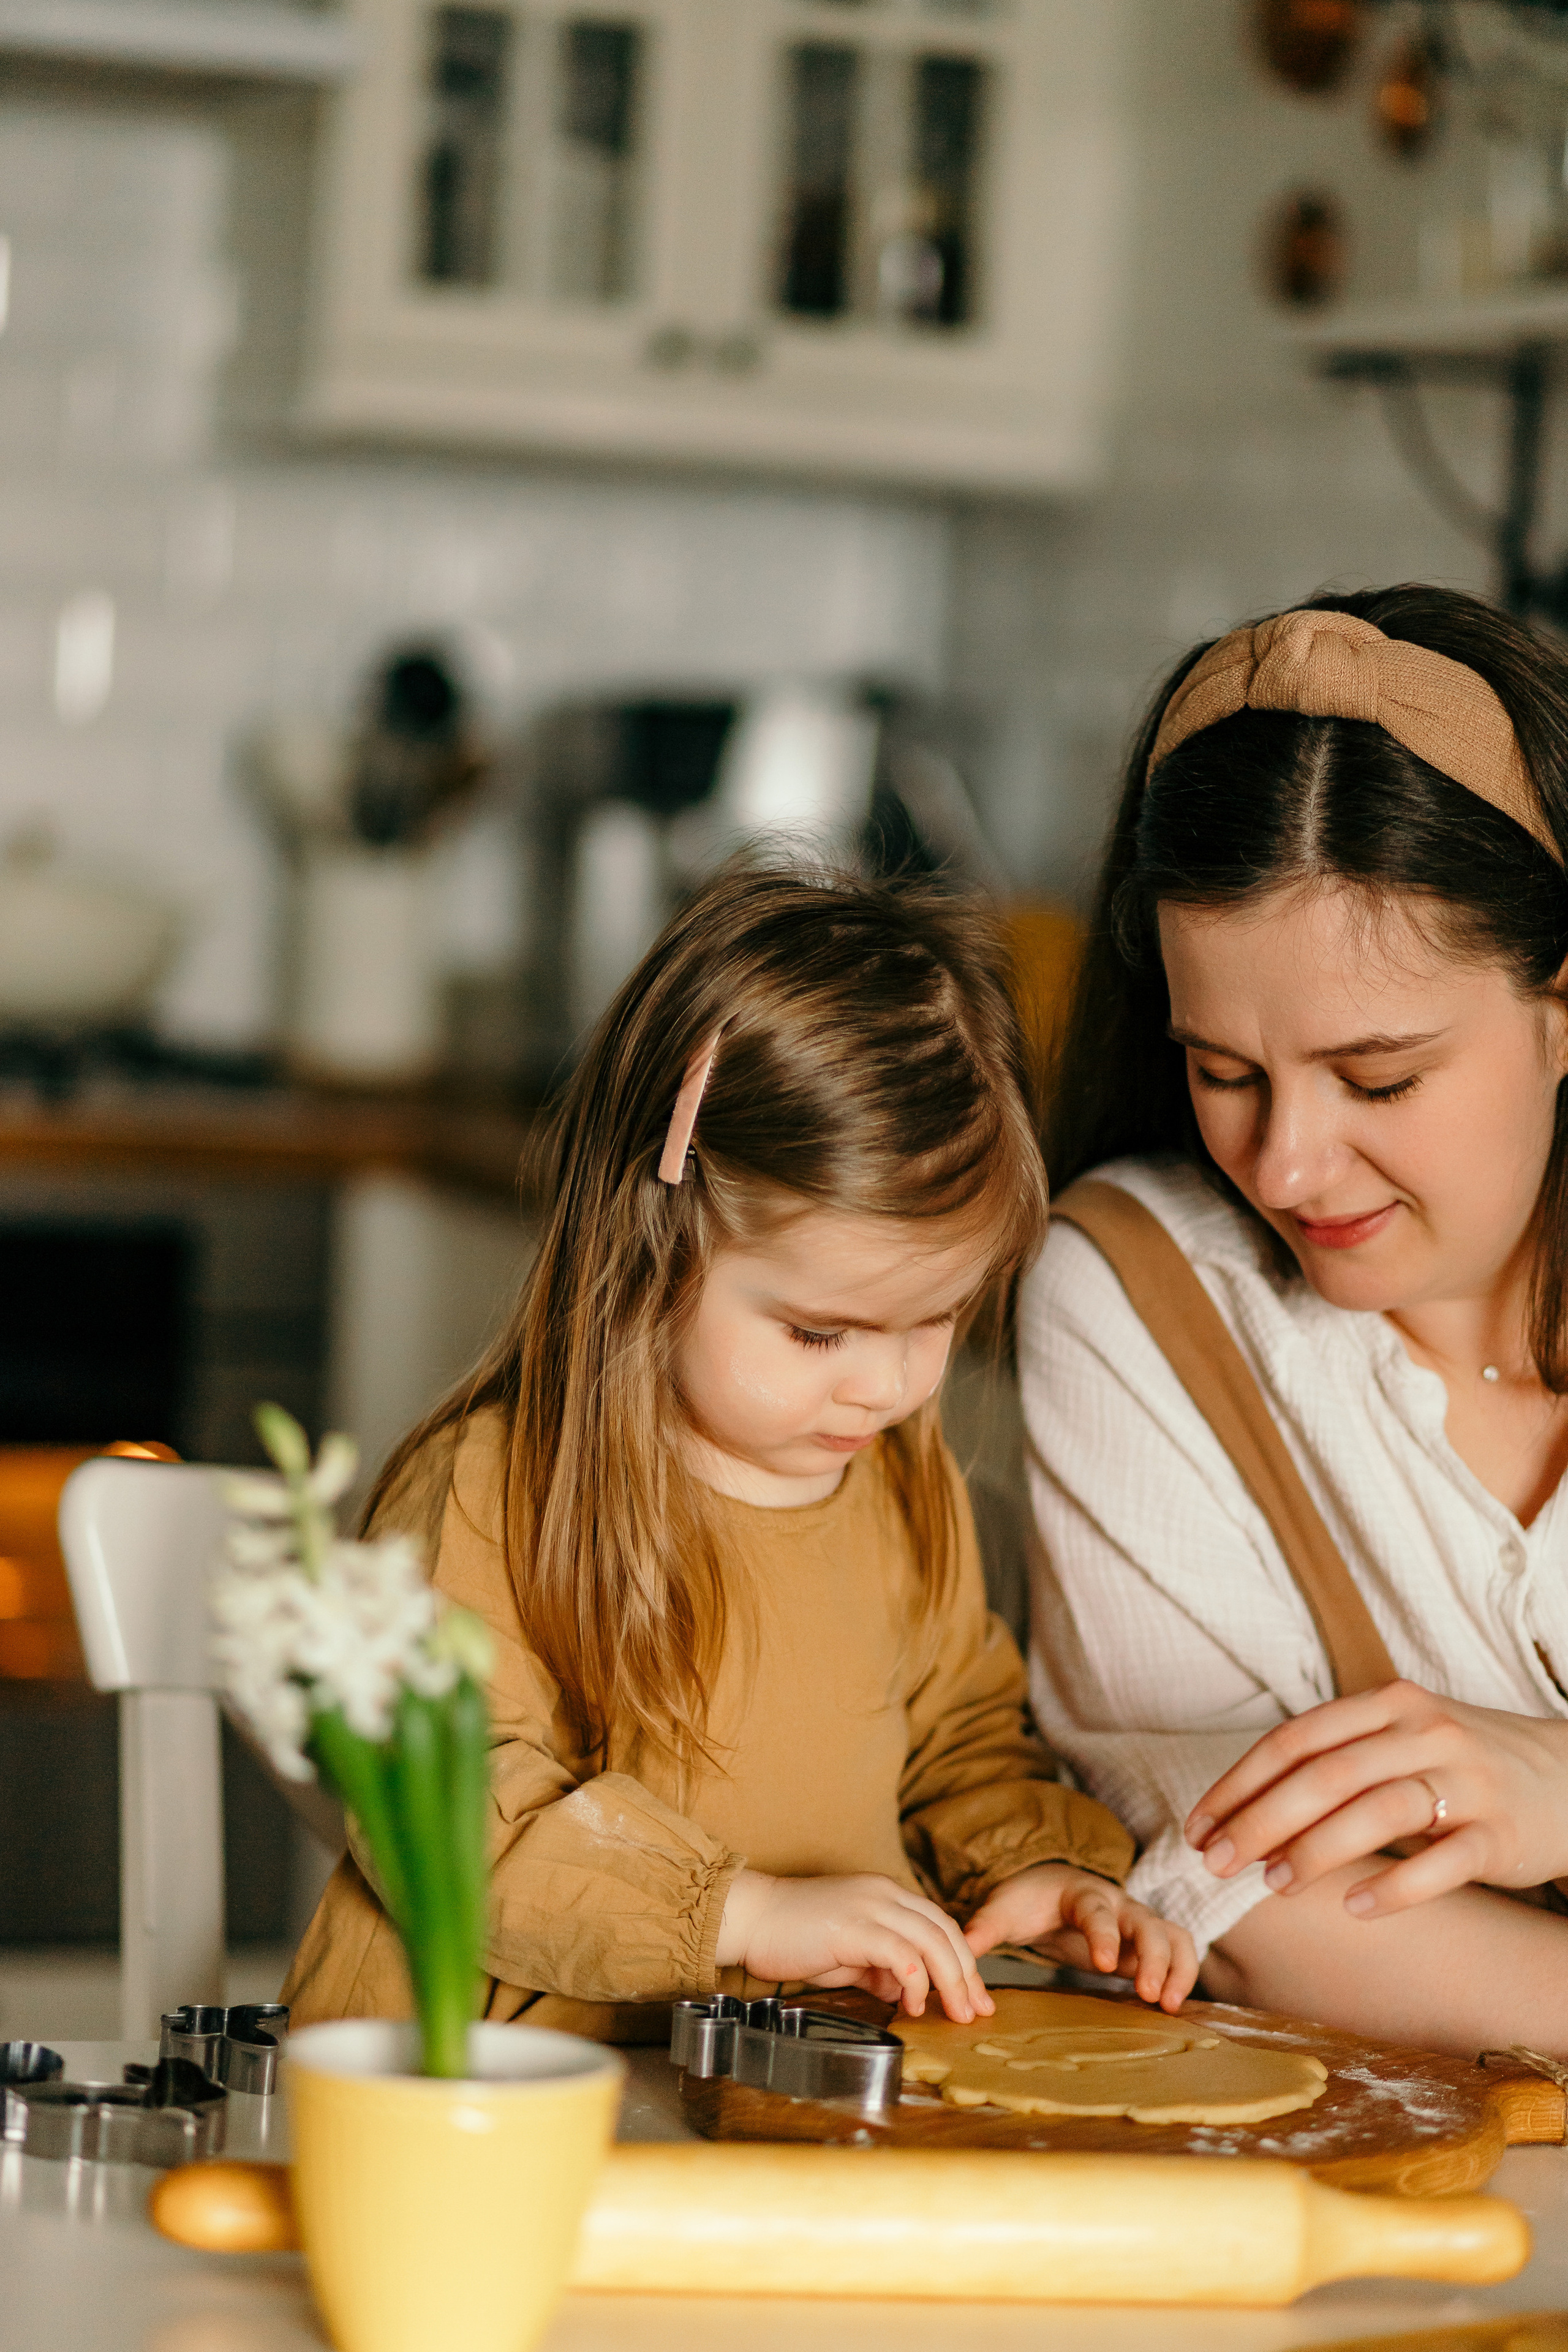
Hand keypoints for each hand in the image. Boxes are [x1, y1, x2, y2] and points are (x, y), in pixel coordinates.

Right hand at [717, 1868, 995, 2022]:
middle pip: (945, 1930)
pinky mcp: (854, 1926)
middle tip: (977, 2011)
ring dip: (950, 1981)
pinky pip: (901, 1953)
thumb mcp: (847, 1953)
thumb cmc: (792, 1936)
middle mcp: (884, 1893)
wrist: (750, 1918)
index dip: (963, 1960)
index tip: (974, 1995)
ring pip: (931, 1940)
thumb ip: (879, 1967)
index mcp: (885, 1894)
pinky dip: (915, 1981)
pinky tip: (913, 2004)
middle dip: (967, 1974)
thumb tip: (906, 1991)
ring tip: (956, 2014)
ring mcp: (870, 1906)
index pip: (940, 1923)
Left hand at [963, 1865, 1198, 2012]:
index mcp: (1080, 1894)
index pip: (1097, 1912)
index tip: (1104, 1965)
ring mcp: (1136, 1924)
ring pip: (1173, 1935)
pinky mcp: (1145, 1945)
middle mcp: (1117, 1905)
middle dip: (1152, 1957)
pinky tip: (1173, 2005)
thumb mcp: (1003, 1910)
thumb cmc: (1029, 1901)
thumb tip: (964, 1948)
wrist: (1049, 1888)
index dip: (1104, 1935)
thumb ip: (985, 1927)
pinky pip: (1178, 1952)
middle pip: (1147, 1923)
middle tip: (1149, 1996)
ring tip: (1169, 2005)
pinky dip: (1183, 1973)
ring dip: (1178, 1967)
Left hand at [1185, 1680, 1567, 1919]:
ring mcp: (1467, 1780)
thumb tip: (1242, 1810)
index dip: (1240, 1784)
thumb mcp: (1397, 1740)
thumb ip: (1333, 1761)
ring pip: (1378, 1809)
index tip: (1199, 1826)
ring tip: (1274, 1885)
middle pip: (1326, 1773)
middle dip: (1262, 1820)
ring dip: (1317, 1849)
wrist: (1565, 1778)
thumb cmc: (1457, 1764)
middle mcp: (1424, 1732)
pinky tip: (1353, 1907)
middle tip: (1218, 1862)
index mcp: (1387, 1704)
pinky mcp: (1501, 1833)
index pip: (1295, 1739)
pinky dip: (1394, 1886)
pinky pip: (1442, 1861)